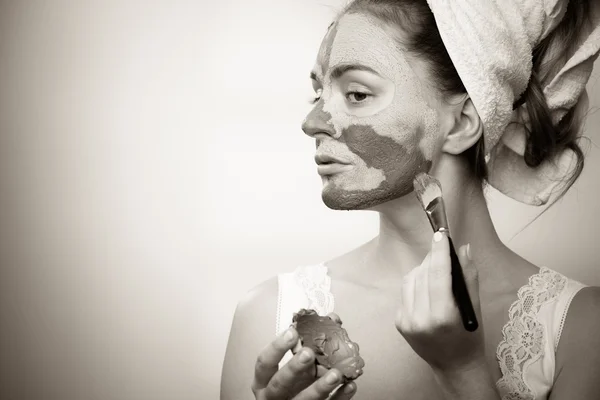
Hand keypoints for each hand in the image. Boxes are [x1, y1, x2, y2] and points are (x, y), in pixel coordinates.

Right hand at [251, 327, 356, 398]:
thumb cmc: (292, 382)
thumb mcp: (292, 363)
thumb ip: (305, 343)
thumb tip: (331, 319)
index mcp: (264, 380)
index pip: (264, 363)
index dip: (277, 347)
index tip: (292, 332)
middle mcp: (274, 396)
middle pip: (280, 384)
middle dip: (294, 368)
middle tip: (309, 353)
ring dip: (321, 386)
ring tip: (336, 373)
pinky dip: (340, 397)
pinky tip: (349, 385)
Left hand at [395, 231, 485, 373]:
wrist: (454, 367)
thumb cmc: (469, 338)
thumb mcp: (474, 308)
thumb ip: (468, 277)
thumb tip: (463, 248)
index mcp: (442, 317)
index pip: (437, 275)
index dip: (439, 252)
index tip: (441, 235)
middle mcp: (420, 319)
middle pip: (423, 274)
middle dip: (433, 258)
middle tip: (442, 247)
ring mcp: (406, 321)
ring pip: (411, 279)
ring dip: (423, 269)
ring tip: (437, 269)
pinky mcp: (398, 322)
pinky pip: (405, 291)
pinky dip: (416, 283)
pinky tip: (427, 287)